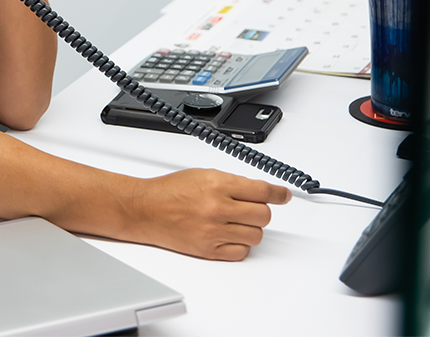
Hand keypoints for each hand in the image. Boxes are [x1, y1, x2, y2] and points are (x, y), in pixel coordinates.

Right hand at [128, 169, 291, 260]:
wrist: (145, 210)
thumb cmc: (170, 191)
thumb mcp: (203, 175)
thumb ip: (233, 183)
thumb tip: (261, 192)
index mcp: (217, 184)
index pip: (261, 190)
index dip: (277, 193)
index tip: (284, 195)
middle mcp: (218, 208)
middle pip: (263, 215)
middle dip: (260, 211)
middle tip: (249, 208)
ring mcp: (214, 231)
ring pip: (255, 235)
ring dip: (250, 228)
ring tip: (235, 222)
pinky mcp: (209, 250)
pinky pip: (241, 253)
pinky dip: (239, 245)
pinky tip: (228, 235)